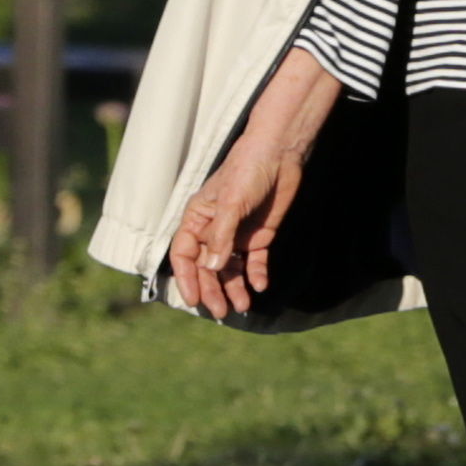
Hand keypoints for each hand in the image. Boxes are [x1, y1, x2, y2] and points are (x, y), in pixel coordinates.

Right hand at [166, 49, 337, 315]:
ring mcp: (237, 233)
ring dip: (234, 287)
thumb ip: (221, 237)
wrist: (280, 153)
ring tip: (242, 306)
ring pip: (230, 268)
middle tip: (222, 312)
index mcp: (197, 219)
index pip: (185, 255)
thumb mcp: (231, 204)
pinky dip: (256, 274)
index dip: (187, 278)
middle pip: (208, 266)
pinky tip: (259, 286)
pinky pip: (254, 260)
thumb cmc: (248, 170)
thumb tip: (210, 268)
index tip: (193, 301)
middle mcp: (214, 229)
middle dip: (213, 289)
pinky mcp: (259, 234)